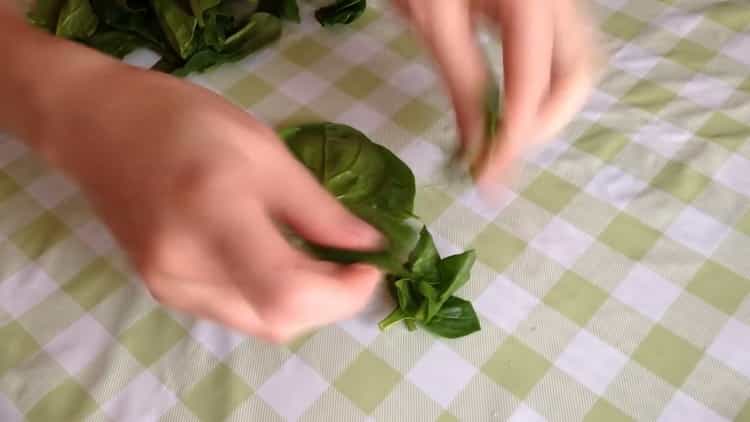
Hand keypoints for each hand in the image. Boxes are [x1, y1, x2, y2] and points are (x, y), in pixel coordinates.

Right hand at [29, 49, 383, 342]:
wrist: (100, 128)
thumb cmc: (188, 123)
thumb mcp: (266, 151)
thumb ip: (319, 208)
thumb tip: (368, 245)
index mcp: (214, 215)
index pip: (288, 292)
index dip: (343, 294)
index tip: (372, 265)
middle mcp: (185, 266)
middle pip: (279, 319)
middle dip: (332, 301)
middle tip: (354, 263)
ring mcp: (169, 286)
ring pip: (260, 323)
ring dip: (305, 302)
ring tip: (323, 261)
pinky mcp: (164, 291)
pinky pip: (236, 313)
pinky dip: (272, 298)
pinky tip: (284, 263)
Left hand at [395, 0, 600, 189]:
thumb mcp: (433, 19)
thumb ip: (461, 80)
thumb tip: (479, 145)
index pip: (534, 80)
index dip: (515, 134)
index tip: (491, 176)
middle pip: (579, 74)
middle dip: (543, 123)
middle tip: (502, 154)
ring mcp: (557, 2)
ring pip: (577, 66)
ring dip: (548, 110)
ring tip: (506, 136)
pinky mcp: (544, 8)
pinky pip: (559, 54)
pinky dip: (540, 88)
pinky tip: (509, 104)